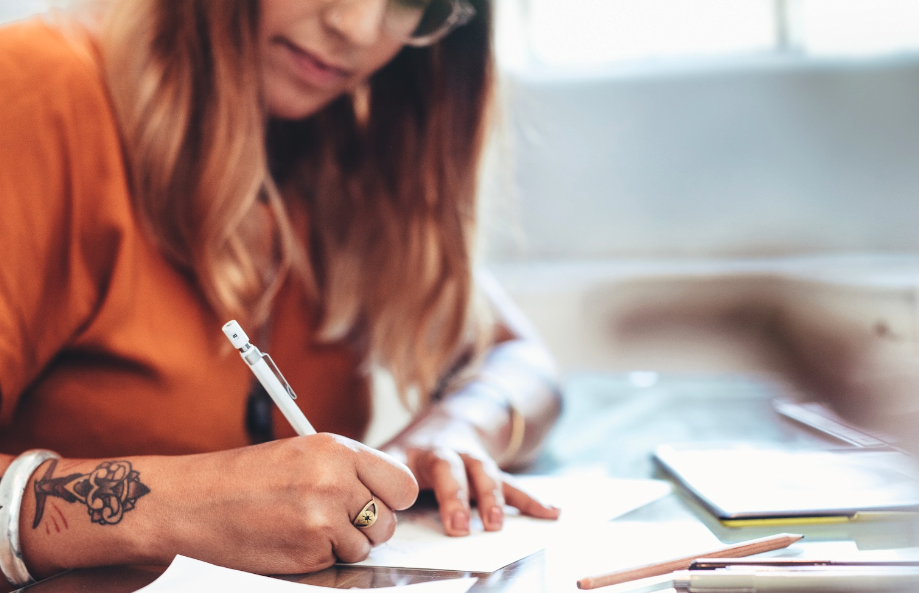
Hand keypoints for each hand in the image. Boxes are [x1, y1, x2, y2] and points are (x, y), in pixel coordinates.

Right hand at [164, 434, 418, 571]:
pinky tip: (291, 540)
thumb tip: (384, 495)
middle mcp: (336, 480)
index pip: (402, 482)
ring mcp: (324, 517)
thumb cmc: (244, 478)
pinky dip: (320, 557)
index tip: (379, 502)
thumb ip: (345, 469)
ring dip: (345, 544)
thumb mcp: (301, 454)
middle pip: (390, 519)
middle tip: (343, 521)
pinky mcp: (310, 550)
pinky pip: (337, 561)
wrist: (192, 503)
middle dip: (372, 525)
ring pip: (366, 545)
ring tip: (307, 527)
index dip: (392, 498)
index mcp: (337, 449)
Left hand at [384, 417, 559, 536]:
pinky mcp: (491, 469)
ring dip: (492, 498)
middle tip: (457, 528)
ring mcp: (472, 459)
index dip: (410, 486)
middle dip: (455, 497)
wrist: (444, 423)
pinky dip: (533, 499)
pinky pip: (513, 484)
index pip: (412, 466)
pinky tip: (552, 512)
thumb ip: (376, 477)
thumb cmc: (408, 452)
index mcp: (415, 452)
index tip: (408, 509)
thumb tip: (363, 510)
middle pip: (452, 468)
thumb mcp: (386, 456)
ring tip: (495, 524)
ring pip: (485, 473)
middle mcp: (446, 452)